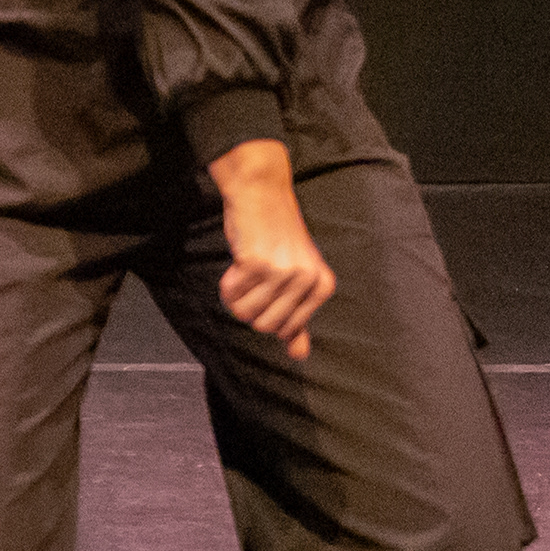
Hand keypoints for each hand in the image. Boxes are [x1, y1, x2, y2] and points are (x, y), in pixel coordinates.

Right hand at [207, 136, 334, 359]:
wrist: (262, 194)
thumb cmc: (275, 237)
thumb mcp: (295, 276)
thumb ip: (297, 317)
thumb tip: (299, 356)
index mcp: (322, 286)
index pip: (284, 330)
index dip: (265, 313)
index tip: (268, 287)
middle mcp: (307, 280)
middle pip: (264, 326)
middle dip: (249, 308)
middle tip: (252, 282)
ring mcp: (284, 271)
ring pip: (245, 314)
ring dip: (235, 297)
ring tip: (244, 273)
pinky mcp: (258, 263)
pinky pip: (231, 294)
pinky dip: (227, 283)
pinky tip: (237, 262)